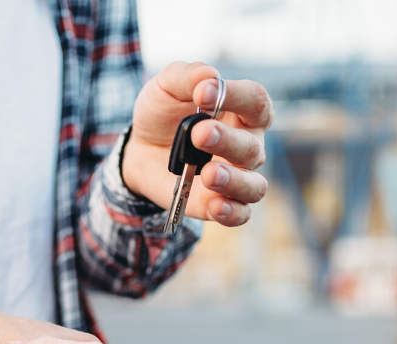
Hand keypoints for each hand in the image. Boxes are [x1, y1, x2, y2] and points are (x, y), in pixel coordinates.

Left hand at [121, 62, 272, 226]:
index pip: (256, 101)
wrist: (141, 149)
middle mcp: (248, 145)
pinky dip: (232, 213)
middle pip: (252, 146)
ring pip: (254, 186)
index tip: (203, 92)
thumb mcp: (167, 86)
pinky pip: (240, 214)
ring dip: (234, 181)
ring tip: (209, 174)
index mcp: (243, 111)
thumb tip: (210, 78)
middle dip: (226, 141)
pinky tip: (216, 205)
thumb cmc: (164, 112)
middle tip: (198, 133)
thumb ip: (187, 76)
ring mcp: (236, 177)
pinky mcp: (218, 203)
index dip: (235, 96)